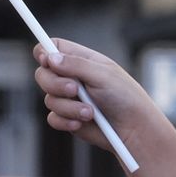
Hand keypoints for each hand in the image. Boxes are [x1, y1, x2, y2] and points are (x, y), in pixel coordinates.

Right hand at [32, 39, 165, 158]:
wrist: (133, 129)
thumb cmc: (124, 97)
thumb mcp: (102, 75)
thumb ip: (76, 65)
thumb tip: (49, 57)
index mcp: (81, 60)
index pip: (53, 47)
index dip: (44, 50)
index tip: (46, 59)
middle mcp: (72, 77)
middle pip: (43, 74)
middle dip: (55, 83)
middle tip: (74, 90)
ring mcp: (68, 99)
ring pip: (49, 99)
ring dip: (69, 107)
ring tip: (91, 112)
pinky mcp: (67, 118)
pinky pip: (52, 118)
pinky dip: (66, 121)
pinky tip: (82, 123)